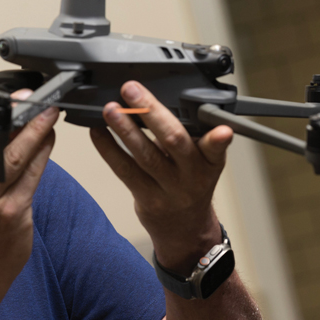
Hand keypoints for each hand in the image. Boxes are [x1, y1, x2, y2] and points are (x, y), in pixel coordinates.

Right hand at [0, 98, 57, 291]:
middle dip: (12, 113)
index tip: (1, 99)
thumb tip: (8, 117)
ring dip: (36, 128)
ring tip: (49, 114)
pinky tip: (50, 140)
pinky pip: (33, 174)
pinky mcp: (13, 213)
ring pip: (13, 153)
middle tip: (31, 100)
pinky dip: (44, 152)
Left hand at [90, 81, 231, 272]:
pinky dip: (108, 149)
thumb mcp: (203, 161)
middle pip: (173, 141)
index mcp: (210, 162)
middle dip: (151, 112)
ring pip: (145, 156)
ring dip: (124, 129)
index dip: (219, 140)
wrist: (185, 229)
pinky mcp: (146, 198)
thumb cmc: (191, 184)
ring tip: (110, 109)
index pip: (216, 148)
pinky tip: (98, 132)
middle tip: (132, 90)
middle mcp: (192, 176)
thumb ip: (191, 136)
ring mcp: (169, 189)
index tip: (222, 130)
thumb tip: (157, 100)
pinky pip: (125, 171)